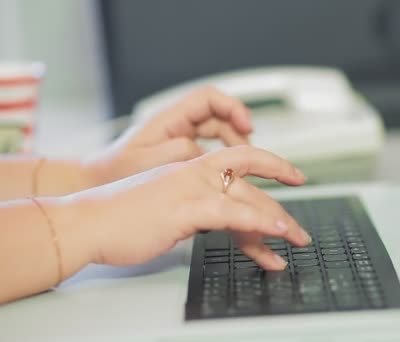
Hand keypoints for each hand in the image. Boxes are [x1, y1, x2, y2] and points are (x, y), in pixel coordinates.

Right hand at [72, 146, 309, 269]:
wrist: (87, 221)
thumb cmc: (120, 218)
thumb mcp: (168, 208)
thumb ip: (196, 210)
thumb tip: (218, 223)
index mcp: (190, 167)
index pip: (242, 158)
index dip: (273, 164)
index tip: (294, 176)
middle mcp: (195, 172)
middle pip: (251, 183)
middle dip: (280, 210)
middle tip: (299, 232)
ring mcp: (192, 187)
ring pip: (248, 198)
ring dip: (279, 222)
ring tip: (298, 240)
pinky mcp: (187, 207)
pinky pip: (233, 212)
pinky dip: (260, 223)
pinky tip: (277, 234)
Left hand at [84, 87, 251, 186]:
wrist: (94, 189)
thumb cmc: (113, 174)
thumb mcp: (147, 162)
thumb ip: (181, 152)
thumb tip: (207, 151)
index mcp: (168, 118)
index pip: (209, 98)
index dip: (233, 108)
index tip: (246, 126)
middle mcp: (175, 125)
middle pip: (219, 116)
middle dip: (239, 129)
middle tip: (251, 151)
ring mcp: (178, 140)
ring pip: (217, 134)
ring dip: (234, 146)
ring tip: (244, 166)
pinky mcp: (179, 157)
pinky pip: (209, 151)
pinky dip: (223, 160)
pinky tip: (226, 176)